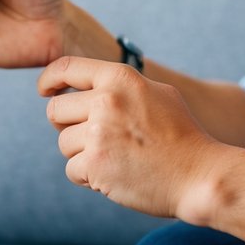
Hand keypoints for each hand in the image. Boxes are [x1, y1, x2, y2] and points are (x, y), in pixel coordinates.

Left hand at [38, 56, 221, 219]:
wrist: (200, 176)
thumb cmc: (183, 136)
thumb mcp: (157, 93)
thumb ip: (122, 86)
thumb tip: (86, 84)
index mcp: (120, 78)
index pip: (66, 67)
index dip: (49, 79)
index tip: (44, 91)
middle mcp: (106, 101)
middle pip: (56, 110)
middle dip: (67, 125)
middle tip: (91, 138)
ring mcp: (99, 133)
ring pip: (63, 142)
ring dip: (82, 154)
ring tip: (115, 159)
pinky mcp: (96, 166)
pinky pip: (72, 169)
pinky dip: (88, 177)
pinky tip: (114, 176)